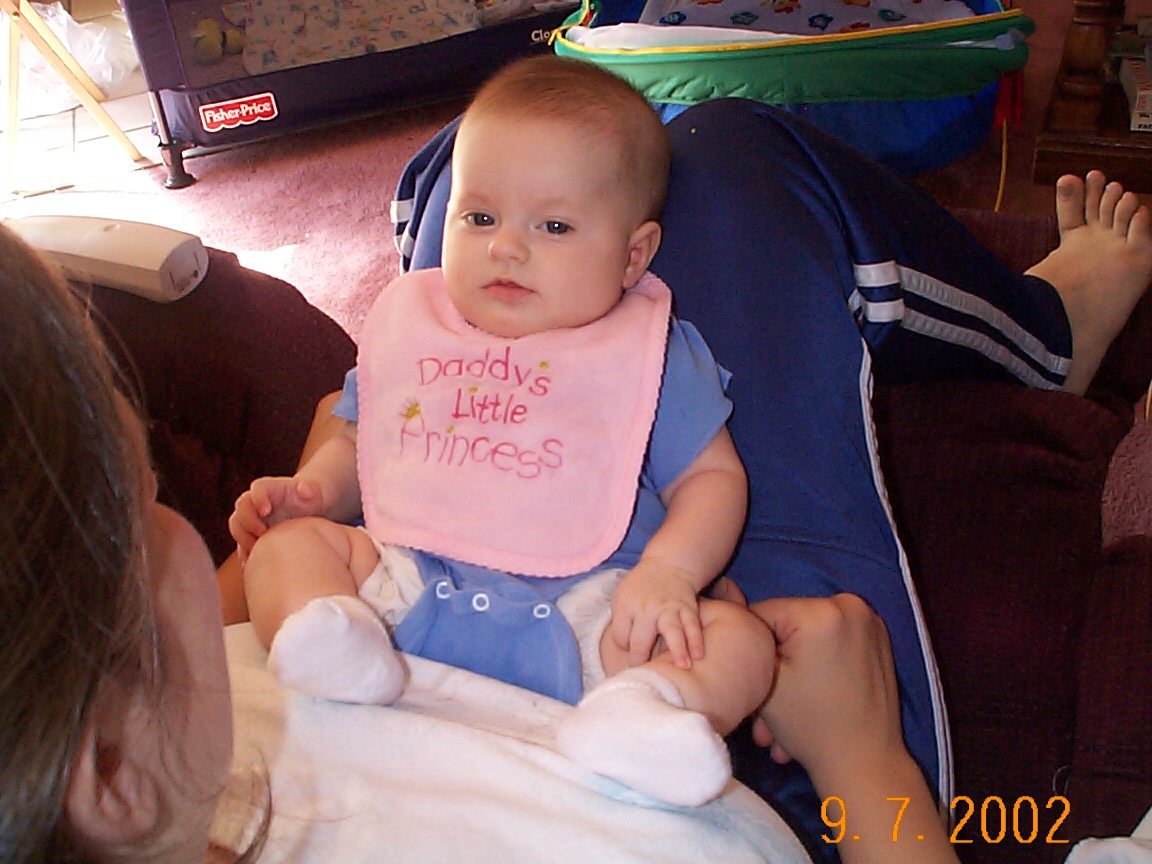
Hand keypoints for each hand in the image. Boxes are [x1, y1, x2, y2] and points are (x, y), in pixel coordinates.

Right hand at [228, 475, 325, 560]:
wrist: (310, 508)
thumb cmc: (314, 497)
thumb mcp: (317, 492)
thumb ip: (312, 489)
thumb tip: (305, 490)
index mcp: (272, 488)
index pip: (258, 488)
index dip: (258, 498)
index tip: (266, 511)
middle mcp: (257, 502)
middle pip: (242, 508)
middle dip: (248, 522)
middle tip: (262, 534)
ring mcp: (253, 518)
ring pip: (238, 527)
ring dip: (243, 540)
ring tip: (258, 552)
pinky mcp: (253, 535)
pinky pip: (242, 544)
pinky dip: (245, 554)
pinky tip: (253, 566)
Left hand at [609, 559, 704, 668]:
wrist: (668, 565)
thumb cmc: (641, 587)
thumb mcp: (621, 597)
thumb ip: (621, 622)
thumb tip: (624, 652)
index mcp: (626, 606)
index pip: (620, 636)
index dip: (624, 646)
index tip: (630, 648)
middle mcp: (647, 608)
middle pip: (640, 640)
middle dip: (640, 658)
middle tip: (644, 669)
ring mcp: (668, 608)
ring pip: (672, 631)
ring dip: (678, 650)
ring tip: (683, 667)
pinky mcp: (687, 608)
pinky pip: (692, 625)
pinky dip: (697, 640)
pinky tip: (699, 654)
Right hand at [749, 594, 905, 783]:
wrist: (866, 764)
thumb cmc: (812, 725)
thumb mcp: (765, 681)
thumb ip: (748, 637)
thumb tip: (733, 605)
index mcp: (821, 611)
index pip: (762, 614)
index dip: (750, 647)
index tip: (751, 682)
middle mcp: (851, 606)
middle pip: (788, 626)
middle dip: (775, 664)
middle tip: (766, 708)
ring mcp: (869, 621)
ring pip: (810, 637)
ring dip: (796, 670)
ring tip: (787, 713)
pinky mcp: (879, 639)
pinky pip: (833, 642)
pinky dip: (820, 665)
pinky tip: (811, 699)